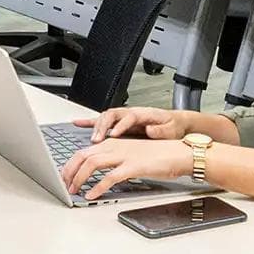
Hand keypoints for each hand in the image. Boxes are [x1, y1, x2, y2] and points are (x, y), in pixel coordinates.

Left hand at [61, 138, 194, 200]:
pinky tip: (92, 194)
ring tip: (74, 190)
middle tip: (63, 184)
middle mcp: (115, 146)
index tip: (64, 176)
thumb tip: (97, 172)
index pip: (83, 151)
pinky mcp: (133, 166)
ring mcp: (123, 155)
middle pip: (82, 156)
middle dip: (69, 171)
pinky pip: (110, 177)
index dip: (70, 164)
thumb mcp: (130, 154)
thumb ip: (113, 160)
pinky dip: (97, 186)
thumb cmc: (157, 156)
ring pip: (92, 164)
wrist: (178, 154)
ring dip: (79, 178)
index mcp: (113, 142)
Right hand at [75, 106, 191, 142]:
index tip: (114, 135)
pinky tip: (78, 123)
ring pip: (105, 117)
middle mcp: (130, 113)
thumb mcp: (171, 129)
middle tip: (97, 139)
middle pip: (112, 115)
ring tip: (92, 139)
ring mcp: (124, 117)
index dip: (121, 125)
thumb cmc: (172, 126)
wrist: (175, 122)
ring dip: (97, 127)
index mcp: (143, 114)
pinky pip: (102, 120)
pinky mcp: (119, 123)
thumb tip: (151, 130)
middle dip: (103, 126)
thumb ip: (162, 130)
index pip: (128, 117)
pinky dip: (89, 122)